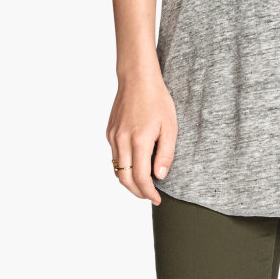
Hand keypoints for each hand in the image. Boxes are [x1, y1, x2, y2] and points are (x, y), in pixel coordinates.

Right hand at [106, 70, 176, 204]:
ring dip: (129, 181)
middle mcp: (122, 140)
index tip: (157, 199)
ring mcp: (113, 136)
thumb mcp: (170, 126)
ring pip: (117, 169)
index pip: (141, 178)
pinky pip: (114, 156)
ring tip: (143, 185)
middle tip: (150, 196)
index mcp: (139, 140)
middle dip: (137, 192)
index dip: (148, 193)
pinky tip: (135, 165)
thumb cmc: (157, 100)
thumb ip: (165, 153)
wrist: (137, 79)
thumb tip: (160, 176)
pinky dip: (123, 166)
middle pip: (125, 179)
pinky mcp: (109, 132)